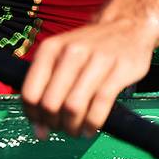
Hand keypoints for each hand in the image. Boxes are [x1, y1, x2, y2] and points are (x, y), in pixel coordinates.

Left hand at [21, 17, 158, 138]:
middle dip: (54, 125)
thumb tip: (39, 130)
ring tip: (76, 131)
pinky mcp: (119, 70)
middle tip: (62, 129)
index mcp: (51, 49)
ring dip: (73, 128)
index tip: (42, 126)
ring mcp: (97, 60)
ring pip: (74, 107)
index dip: (34, 117)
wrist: (128, 26)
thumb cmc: (91, 49)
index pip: (30, 93)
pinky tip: (91, 129)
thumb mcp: (62, 56)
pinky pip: (100, 105)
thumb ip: (47, 88)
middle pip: (51, 103)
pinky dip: (92, 124)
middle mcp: (72, 52)